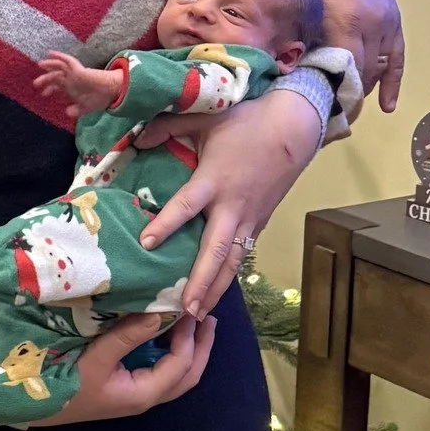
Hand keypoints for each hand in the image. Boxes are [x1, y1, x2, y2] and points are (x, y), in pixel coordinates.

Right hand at [29, 311, 214, 424]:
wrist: (34, 405)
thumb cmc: (65, 385)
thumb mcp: (95, 359)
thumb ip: (127, 337)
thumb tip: (158, 313)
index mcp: (143, 392)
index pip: (180, 364)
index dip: (189, 337)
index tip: (190, 308)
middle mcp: (146, 396)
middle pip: (187, 375)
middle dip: (201, 347)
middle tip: (208, 317)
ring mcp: (136, 393)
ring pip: (175, 375)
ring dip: (188, 350)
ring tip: (192, 323)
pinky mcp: (125, 387)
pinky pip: (159, 370)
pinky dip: (170, 352)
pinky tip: (163, 334)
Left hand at [34, 52, 122, 122]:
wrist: (112, 91)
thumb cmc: (101, 98)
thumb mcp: (86, 107)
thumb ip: (77, 110)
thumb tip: (68, 113)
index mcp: (72, 88)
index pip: (58, 86)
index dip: (49, 89)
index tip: (43, 94)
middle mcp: (72, 80)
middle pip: (56, 76)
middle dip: (45, 79)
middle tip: (35, 84)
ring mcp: (75, 74)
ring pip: (59, 67)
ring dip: (49, 65)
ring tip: (40, 64)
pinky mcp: (80, 70)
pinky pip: (68, 61)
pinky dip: (59, 56)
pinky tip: (50, 53)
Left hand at [139, 92, 323, 315]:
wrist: (294, 128)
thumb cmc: (246, 121)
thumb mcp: (205, 117)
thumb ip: (167, 127)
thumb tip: (135, 138)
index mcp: (214, 180)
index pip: (185, 207)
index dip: (165, 225)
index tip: (146, 244)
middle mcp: (232, 206)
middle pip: (216, 251)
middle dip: (201, 282)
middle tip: (186, 309)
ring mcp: (250, 218)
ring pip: (233, 260)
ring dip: (217, 288)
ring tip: (200, 313)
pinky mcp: (260, 222)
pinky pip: (243, 253)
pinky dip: (229, 274)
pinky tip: (218, 289)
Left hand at [304, 0, 405, 114]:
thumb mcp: (301, 7)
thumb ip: (304, 40)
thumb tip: (298, 76)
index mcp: (343, 23)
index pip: (343, 71)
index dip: (334, 94)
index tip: (322, 112)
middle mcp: (370, 26)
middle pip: (363, 73)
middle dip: (349, 96)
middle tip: (332, 115)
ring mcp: (386, 23)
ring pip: (379, 68)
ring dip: (366, 88)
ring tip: (349, 107)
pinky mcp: (394, 20)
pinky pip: (398, 57)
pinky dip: (393, 81)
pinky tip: (387, 105)